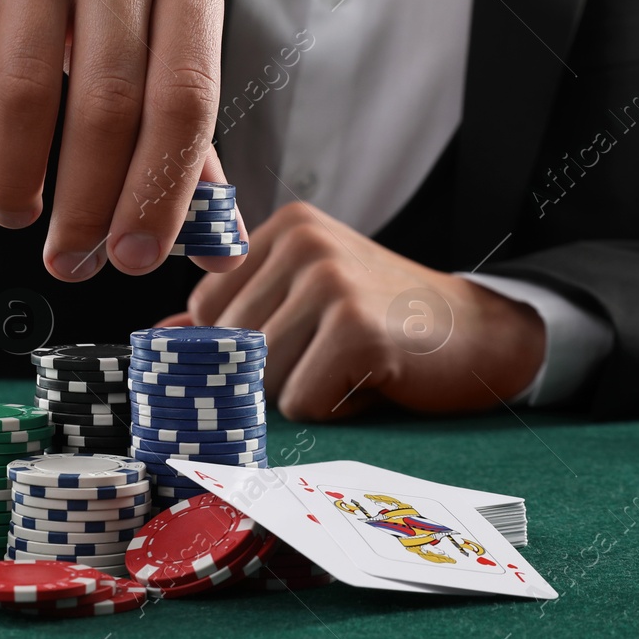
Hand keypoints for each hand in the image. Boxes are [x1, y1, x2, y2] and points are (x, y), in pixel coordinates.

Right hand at [0, 0, 245, 280]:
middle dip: (88, 204)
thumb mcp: (153, 16)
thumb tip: (222, 246)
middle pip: (110, 105)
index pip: (186, 100)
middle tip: (69, 259)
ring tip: (14, 209)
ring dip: (15, 176)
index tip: (134, 258)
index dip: (162, 192)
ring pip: (27, 89)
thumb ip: (181, 127)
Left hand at [164, 202, 545, 420]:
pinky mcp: (356, 327)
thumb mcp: (307, 303)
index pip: (207, 310)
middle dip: (277, 374)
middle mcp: (303, 242)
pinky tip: (371, 379)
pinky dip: (333, 409)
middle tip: (335, 355)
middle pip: (232, 346)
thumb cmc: (386, 322)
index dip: (247, 346)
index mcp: (284, 228)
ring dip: (306, 392)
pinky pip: (301, 402)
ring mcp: (331, 280)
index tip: (304, 336)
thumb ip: (235, 318)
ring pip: (262, 377)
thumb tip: (157, 344)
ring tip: (352, 365)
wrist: (481, 333)